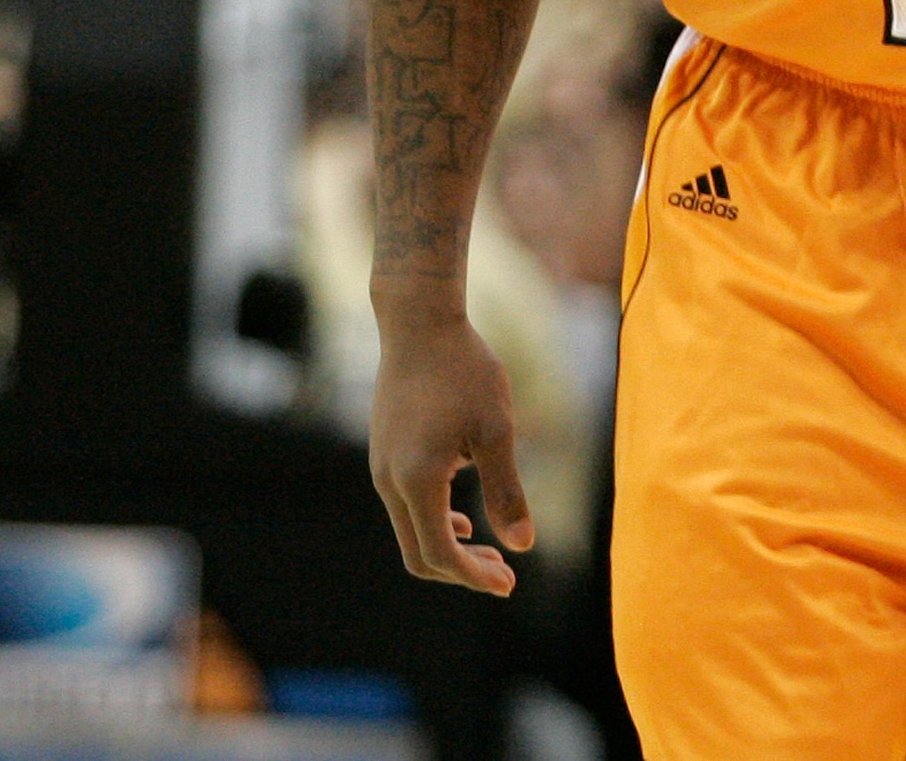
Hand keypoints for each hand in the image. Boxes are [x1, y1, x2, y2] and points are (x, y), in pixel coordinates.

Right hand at [368, 301, 534, 594]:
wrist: (418, 322)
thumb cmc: (464, 371)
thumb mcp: (496, 431)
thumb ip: (507, 491)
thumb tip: (524, 546)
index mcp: (417, 481)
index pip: (441, 554)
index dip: (474, 577)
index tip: (510, 584)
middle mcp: (389, 482)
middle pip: (419, 553)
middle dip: (462, 570)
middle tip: (505, 573)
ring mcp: (380, 468)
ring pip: (410, 530)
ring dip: (449, 545)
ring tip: (491, 547)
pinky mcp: (382, 453)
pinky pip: (403, 506)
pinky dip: (433, 521)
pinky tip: (463, 514)